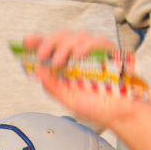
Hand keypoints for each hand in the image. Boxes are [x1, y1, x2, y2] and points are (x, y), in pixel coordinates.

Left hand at [24, 31, 148, 130]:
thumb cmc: (97, 107)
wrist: (122, 114)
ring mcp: (95, 54)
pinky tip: (80, 53)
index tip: (28, 40)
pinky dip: (87, 44)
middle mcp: (80, 58)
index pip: (52, 49)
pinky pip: (98, 40)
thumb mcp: (69, 99)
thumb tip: (37, 71)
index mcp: (68, 67)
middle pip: (63, 37)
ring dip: (65, 45)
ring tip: (59, 61)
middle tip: (43, 54)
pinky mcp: (110, 52)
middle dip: (50, 42)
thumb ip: (52, 86)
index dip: (39, 41)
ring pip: (78, 35)